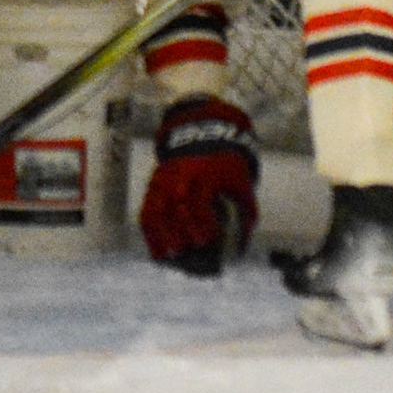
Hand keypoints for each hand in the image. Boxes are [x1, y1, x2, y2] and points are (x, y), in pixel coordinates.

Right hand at [138, 95, 258, 274]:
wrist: (203, 139)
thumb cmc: (226, 167)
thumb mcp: (241, 182)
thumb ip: (247, 212)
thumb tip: (242, 247)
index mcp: (206, 173)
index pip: (199, 199)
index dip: (202, 221)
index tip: (210, 237)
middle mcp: (182, 174)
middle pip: (175, 204)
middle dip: (182, 230)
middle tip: (191, 248)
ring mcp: (165, 179)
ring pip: (156, 208)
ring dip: (162, 234)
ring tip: (172, 254)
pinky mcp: (154, 185)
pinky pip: (146, 211)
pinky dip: (149, 234)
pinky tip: (158, 252)